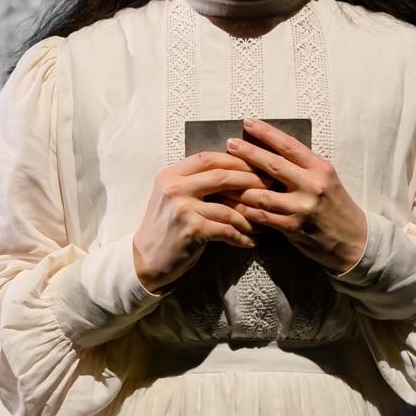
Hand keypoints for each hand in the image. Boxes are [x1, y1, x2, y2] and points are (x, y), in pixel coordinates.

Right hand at [131, 149, 266, 290]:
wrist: (146, 257)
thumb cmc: (165, 226)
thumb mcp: (172, 196)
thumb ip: (194, 182)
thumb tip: (233, 172)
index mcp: (170, 175)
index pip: (208, 158)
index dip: (234, 160)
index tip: (254, 165)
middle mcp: (175, 188)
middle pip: (222, 176)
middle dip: (250, 181)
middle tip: (268, 187)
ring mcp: (183, 209)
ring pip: (228, 207)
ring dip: (249, 217)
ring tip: (261, 223)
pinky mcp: (192, 230)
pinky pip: (226, 230)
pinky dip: (241, 236)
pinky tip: (250, 241)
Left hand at [227, 119, 371, 273]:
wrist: (354, 240)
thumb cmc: (335, 206)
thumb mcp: (326, 179)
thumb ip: (302, 167)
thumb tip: (270, 151)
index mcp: (320, 168)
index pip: (290, 145)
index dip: (267, 132)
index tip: (249, 122)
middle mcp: (312, 185)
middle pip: (274, 165)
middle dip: (248, 153)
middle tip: (230, 144)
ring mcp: (303, 207)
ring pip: (262, 194)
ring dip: (239, 186)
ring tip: (222, 178)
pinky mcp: (294, 227)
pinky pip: (263, 216)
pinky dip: (245, 210)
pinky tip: (232, 204)